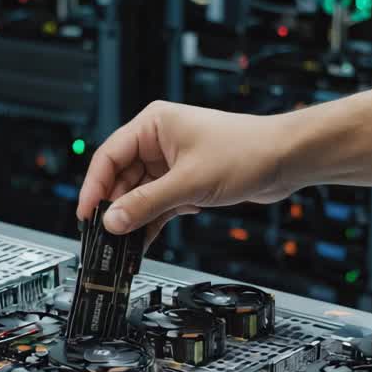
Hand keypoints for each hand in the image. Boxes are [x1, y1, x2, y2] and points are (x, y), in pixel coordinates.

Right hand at [77, 101, 295, 246]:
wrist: (285, 159)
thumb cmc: (247, 151)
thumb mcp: (189, 182)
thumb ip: (147, 203)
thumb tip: (114, 221)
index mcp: (153, 125)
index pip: (108, 156)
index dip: (93, 188)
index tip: (85, 215)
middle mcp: (159, 141)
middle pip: (122, 178)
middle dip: (115, 209)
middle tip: (104, 239)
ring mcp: (173, 163)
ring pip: (140, 195)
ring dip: (134, 219)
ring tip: (123, 246)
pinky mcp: (186, 181)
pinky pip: (159, 204)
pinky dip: (152, 222)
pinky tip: (144, 242)